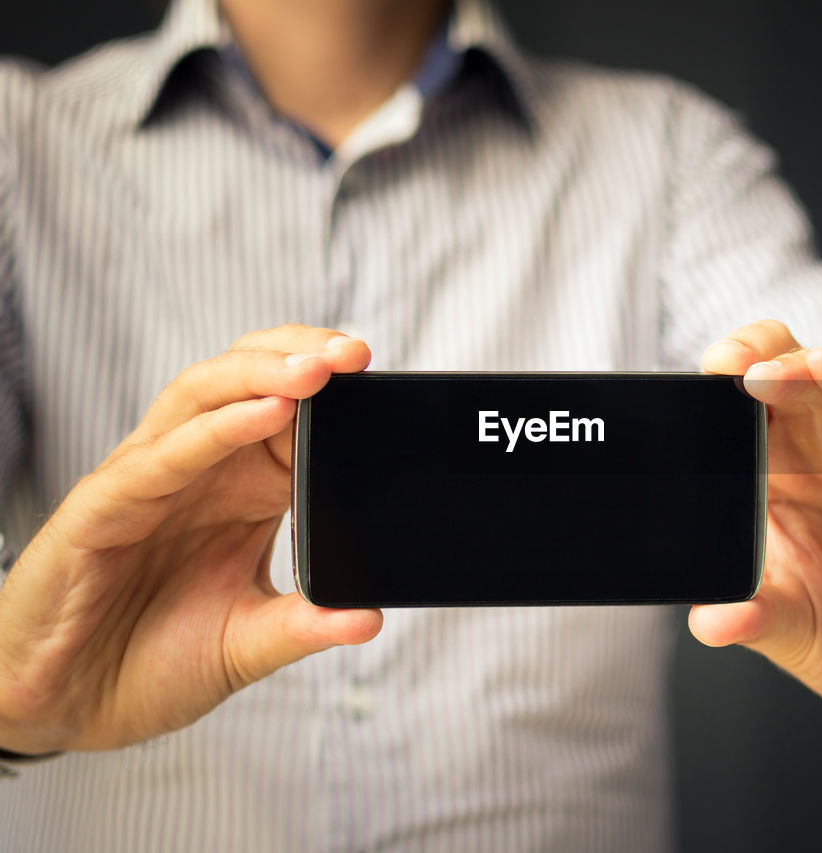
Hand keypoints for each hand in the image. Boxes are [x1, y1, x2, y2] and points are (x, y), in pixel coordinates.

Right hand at [0, 326, 382, 754]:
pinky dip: (216, 429)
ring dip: (262, 375)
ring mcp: (148, 482)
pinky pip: (164, 455)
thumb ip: (306, 625)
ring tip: (318, 370)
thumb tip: (371, 616)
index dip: (330, 390)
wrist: (64, 709)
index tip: (378, 379)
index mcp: (239, 491)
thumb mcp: (247, 645)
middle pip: (246, 381)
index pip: (287, 411)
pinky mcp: (104, 506)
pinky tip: (265, 414)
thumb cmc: (148, 665)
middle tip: (355, 354)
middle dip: (301, 357)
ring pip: (201, 397)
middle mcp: (196, 473)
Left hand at [693, 320, 821, 720]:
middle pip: (776, 375)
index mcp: (769, 481)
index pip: (733, 414)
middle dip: (745, 359)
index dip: (710, 394)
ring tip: (761, 372)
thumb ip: (751, 619)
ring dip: (794, 367)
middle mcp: (816, 454)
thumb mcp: (792, 630)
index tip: (682, 394)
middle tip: (720, 367)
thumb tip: (708, 623)